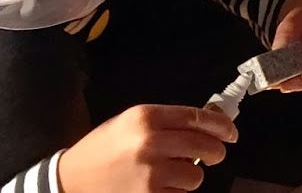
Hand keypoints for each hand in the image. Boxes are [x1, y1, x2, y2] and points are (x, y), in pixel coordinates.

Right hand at [56, 104, 236, 192]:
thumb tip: (210, 122)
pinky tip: (160, 187)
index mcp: (145, 116)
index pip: (197, 118)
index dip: (222, 126)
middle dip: (215, 151)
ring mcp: (149, 172)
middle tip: (214, 154)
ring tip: (173, 173)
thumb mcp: (130, 123)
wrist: (71, 180)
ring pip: (196, 175)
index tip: (231, 132)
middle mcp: (149, 142)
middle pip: (205, 146)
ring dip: (191, 175)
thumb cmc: (103, 149)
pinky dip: (177, 191)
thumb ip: (168, 121)